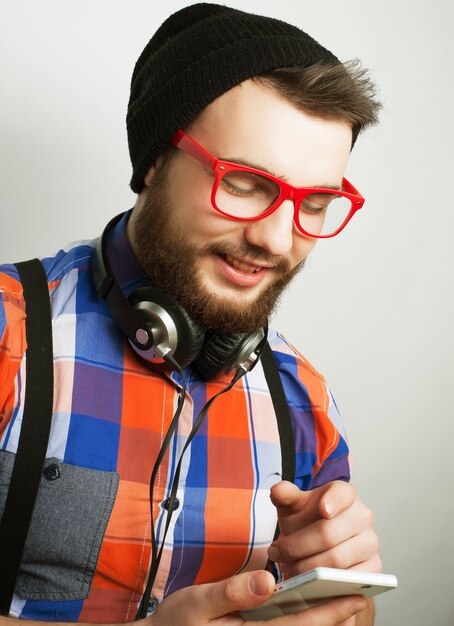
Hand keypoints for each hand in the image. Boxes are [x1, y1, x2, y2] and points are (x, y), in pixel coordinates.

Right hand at [149, 569, 366, 624]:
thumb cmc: (177, 622)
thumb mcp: (199, 603)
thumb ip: (233, 592)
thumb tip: (269, 580)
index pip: (298, 625)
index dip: (329, 610)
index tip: (354, 594)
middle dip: (334, 614)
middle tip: (362, 592)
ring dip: (321, 615)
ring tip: (345, 595)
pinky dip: (301, 616)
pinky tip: (310, 601)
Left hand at [267, 481, 380, 578]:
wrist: (319, 542)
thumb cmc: (307, 520)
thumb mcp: (293, 506)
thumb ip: (284, 496)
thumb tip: (277, 491)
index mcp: (345, 494)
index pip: (342, 494)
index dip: (334, 501)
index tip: (323, 510)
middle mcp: (363, 516)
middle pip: (328, 533)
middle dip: (296, 546)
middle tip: (277, 553)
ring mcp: (370, 542)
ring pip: (336, 560)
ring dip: (306, 567)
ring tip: (286, 567)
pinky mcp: (373, 568)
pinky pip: (348, 581)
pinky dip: (324, 585)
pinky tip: (306, 582)